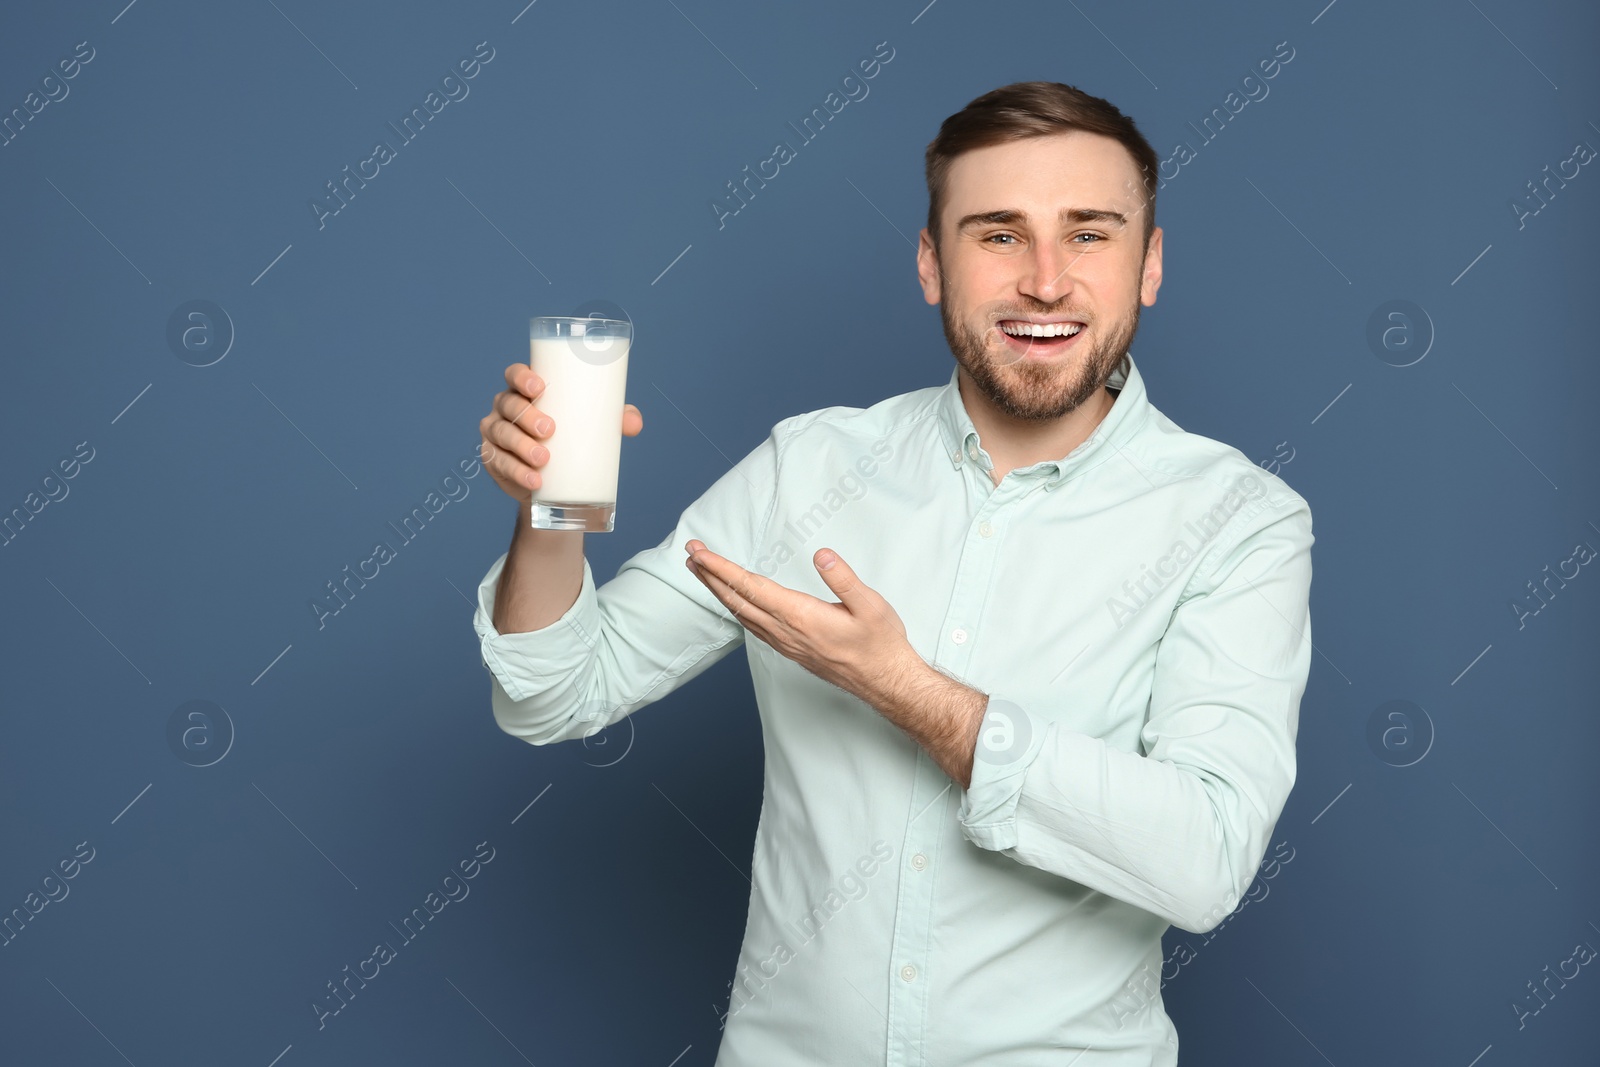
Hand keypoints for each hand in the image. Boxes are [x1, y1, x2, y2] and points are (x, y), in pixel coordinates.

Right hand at [480, 362, 643, 503]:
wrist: (555, 482)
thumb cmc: (572, 438)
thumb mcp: (593, 425)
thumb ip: (614, 419)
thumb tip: (634, 423)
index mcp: (525, 391)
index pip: (514, 374)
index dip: (522, 377)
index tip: (539, 387)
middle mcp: (505, 407)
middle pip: (508, 404)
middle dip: (526, 415)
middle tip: (550, 429)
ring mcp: (495, 433)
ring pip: (502, 433)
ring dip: (520, 446)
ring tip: (543, 459)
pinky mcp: (493, 460)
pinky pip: (499, 463)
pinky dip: (516, 472)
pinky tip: (533, 480)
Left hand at [684, 540, 917, 704]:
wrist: (885, 683)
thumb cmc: (881, 645)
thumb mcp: (871, 606)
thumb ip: (844, 580)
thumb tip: (822, 555)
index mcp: (800, 616)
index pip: (750, 587)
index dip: (721, 568)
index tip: (700, 552)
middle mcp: (786, 632)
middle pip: (737, 600)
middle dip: (710, 575)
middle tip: (690, 554)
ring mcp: (786, 644)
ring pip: (741, 614)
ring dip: (718, 591)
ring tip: (702, 573)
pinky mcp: (790, 650)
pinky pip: (753, 627)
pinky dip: (735, 609)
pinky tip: (733, 602)